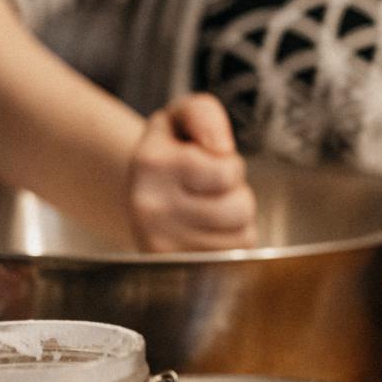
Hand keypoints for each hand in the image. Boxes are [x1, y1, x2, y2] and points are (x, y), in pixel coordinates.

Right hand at [126, 94, 255, 251]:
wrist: (141, 190)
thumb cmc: (172, 150)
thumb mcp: (182, 116)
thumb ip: (204, 114)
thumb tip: (221, 148)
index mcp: (151, 164)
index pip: (227, 173)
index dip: (230, 164)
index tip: (206, 161)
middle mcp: (150, 208)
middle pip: (239, 208)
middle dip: (236, 194)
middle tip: (211, 189)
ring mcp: (160, 245)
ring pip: (241, 235)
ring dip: (236, 220)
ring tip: (209, 208)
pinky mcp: (176, 268)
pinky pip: (233, 257)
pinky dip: (230, 243)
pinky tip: (207, 231)